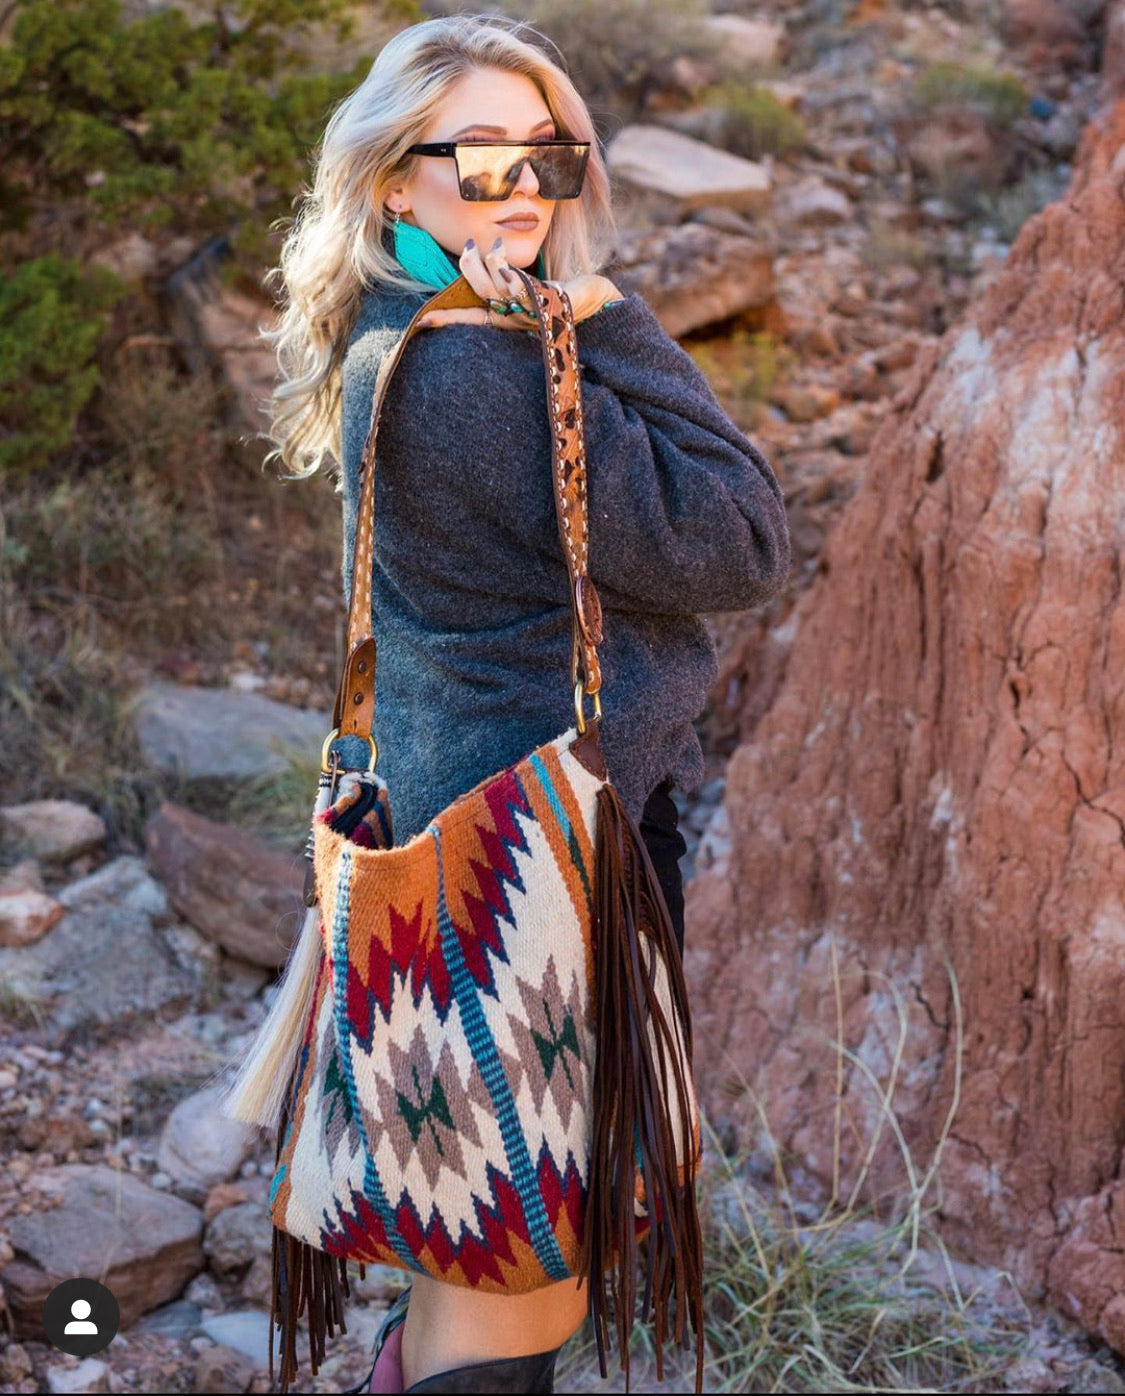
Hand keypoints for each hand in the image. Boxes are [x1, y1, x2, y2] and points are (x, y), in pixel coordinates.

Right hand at [416, 235, 622, 331]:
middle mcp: (516, 317)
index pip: (473, 319)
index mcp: (509, 317)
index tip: (422, 323)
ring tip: (492, 243)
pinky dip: (503, 265)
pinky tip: (502, 246)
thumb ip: (509, 279)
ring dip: (487, 261)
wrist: (598, 300)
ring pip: (494, 288)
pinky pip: (514, 283)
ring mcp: (529, 310)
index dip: (448, 320)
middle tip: (468, 245)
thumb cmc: (566, 293)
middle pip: (480, 296)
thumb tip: (489, 260)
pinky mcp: (543, 301)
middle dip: (468, 270)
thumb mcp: (533, 287)